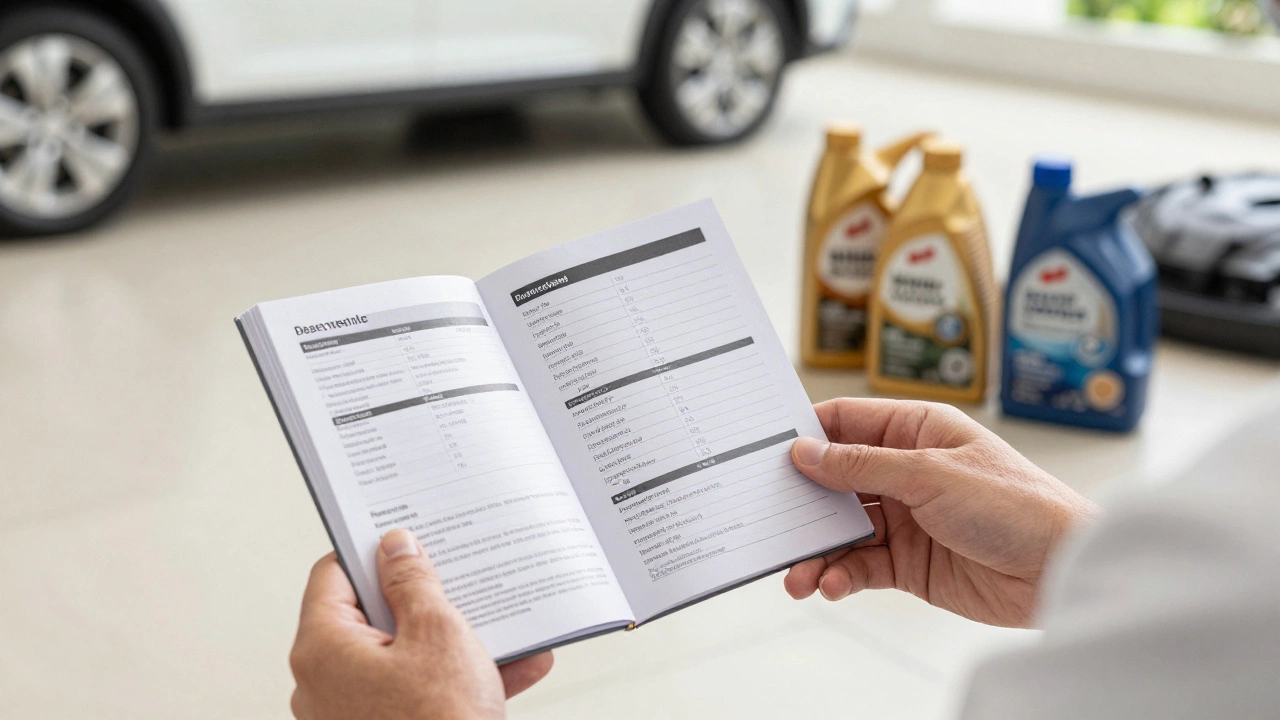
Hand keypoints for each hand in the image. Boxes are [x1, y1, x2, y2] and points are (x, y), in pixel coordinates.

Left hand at [289, 530, 552, 719]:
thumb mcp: (438, 633)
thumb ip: (415, 583)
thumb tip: (397, 548)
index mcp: (323, 648)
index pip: (332, 575)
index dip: (371, 551)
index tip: (405, 539)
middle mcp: (324, 682)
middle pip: (370, 616)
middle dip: (423, 597)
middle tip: (456, 577)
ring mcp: (351, 712)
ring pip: (403, 656)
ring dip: (454, 640)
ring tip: (498, 624)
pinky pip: (419, 692)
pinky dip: (459, 678)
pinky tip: (512, 666)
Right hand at [785, 399, 1098, 627]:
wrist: (1064, 571)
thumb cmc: (1017, 506)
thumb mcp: (931, 475)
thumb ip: (862, 466)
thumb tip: (806, 453)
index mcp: (917, 432)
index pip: (848, 423)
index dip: (808, 435)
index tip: (767, 452)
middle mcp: (908, 472)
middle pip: (836, 480)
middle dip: (803, 504)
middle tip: (769, 521)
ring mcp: (907, 518)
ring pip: (843, 530)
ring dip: (816, 550)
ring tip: (796, 576)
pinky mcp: (910, 563)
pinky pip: (860, 565)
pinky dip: (840, 575)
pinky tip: (830, 585)